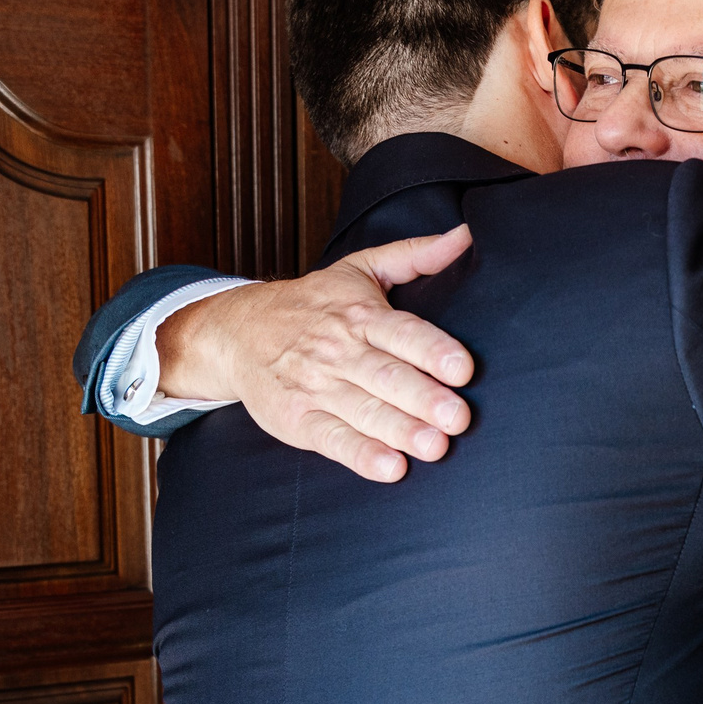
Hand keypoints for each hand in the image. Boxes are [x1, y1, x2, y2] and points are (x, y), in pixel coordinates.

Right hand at [157, 227, 475, 481]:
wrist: (236, 331)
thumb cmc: (313, 304)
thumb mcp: (359, 269)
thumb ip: (415, 255)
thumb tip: (465, 235)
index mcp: (361, 315)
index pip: (403, 332)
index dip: (433, 350)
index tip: (462, 368)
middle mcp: (340, 352)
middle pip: (387, 376)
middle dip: (424, 397)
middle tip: (458, 418)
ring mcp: (317, 387)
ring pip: (364, 411)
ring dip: (400, 430)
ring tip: (435, 446)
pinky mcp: (297, 420)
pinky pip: (333, 439)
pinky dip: (361, 455)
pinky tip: (390, 468)